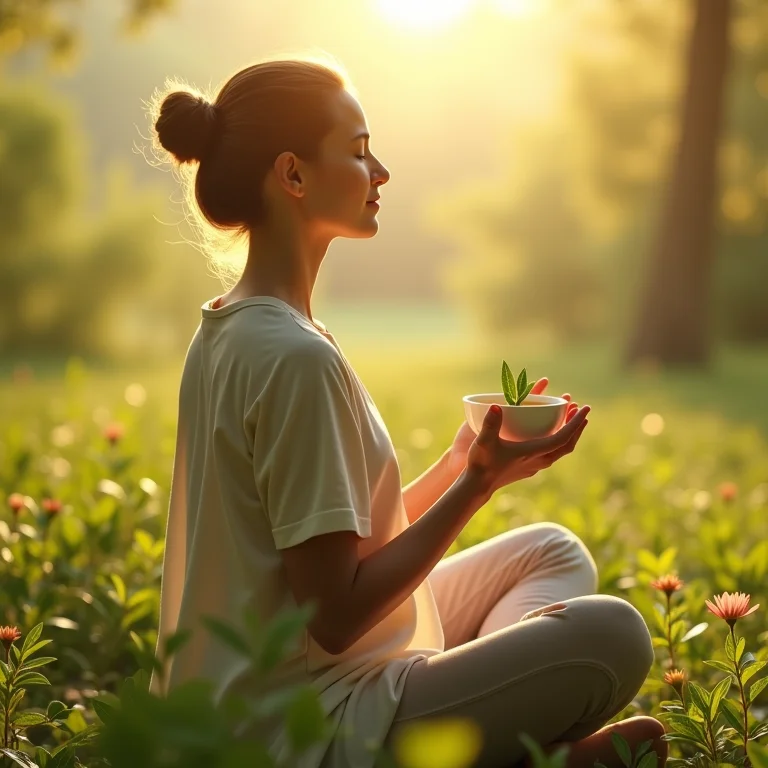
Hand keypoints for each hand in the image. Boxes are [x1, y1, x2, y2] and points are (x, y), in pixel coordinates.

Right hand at [464, 397, 590, 498]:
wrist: (477, 486)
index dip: (575, 423)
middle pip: (567, 444)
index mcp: (533, 453)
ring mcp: (535, 465)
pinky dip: (557, 440)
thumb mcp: (484, 442)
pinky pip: (551, 452)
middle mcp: (539, 460)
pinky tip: (550, 433)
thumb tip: (495, 406)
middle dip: (576, 426)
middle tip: (580, 409)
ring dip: (568, 434)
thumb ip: (490, 424)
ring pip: (560, 449)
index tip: (584, 408)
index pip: (562, 438)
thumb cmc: (481, 463)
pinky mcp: (529, 467)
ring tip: (570, 418)